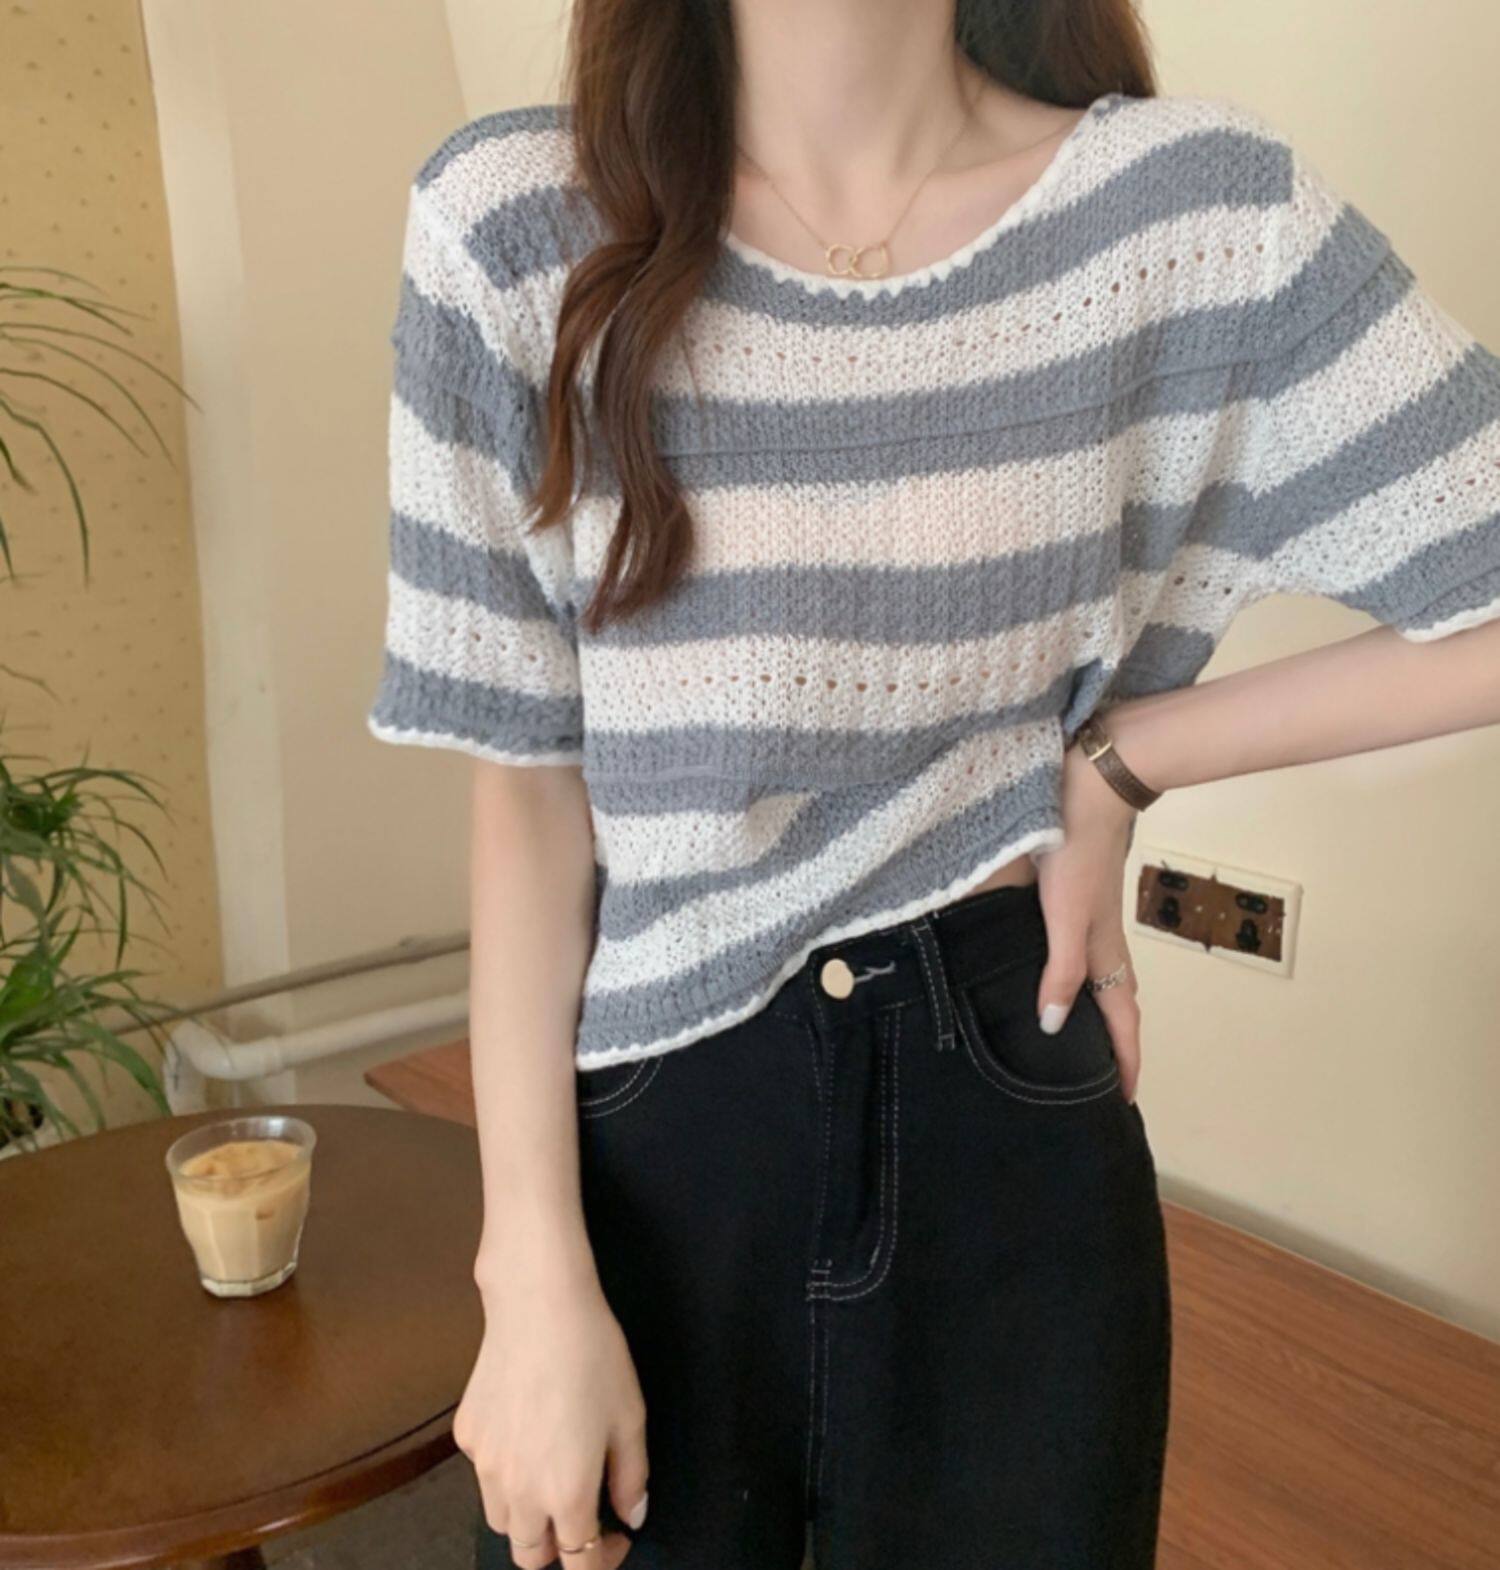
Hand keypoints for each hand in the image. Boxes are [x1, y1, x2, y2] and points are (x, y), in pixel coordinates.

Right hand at [456, 1259, 648, 1569]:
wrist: (539, 1305)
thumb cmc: (592, 1355)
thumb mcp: (630, 1416)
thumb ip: (632, 1476)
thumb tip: (632, 1513)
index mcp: (566, 1493)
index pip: (578, 1562)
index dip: (601, 1561)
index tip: (615, 1539)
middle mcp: (520, 1490)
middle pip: (529, 1556)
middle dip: (557, 1550)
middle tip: (581, 1517)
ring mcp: (486, 1465)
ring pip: (499, 1522)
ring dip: (526, 1519)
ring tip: (550, 1480)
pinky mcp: (468, 1435)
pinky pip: (484, 1475)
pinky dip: (504, 1474)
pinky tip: (526, 1433)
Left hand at [1031, 737, 1143, 1102]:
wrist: (1091, 782)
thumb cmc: (1075, 846)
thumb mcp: (1065, 913)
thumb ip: (1061, 967)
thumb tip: (1052, 1024)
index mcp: (1103, 945)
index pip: (1121, 1016)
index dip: (1126, 1059)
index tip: (1126, 1099)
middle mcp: (1103, 932)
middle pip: (1119, 996)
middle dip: (1118, 1039)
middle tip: (1108, 1075)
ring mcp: (1093, 909)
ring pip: (1103, 969)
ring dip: (1100, 1004)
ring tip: (1083, 1030)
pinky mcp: (1078, 887)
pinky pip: (1086, 943)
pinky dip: (1080, 968)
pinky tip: (1056, 960)